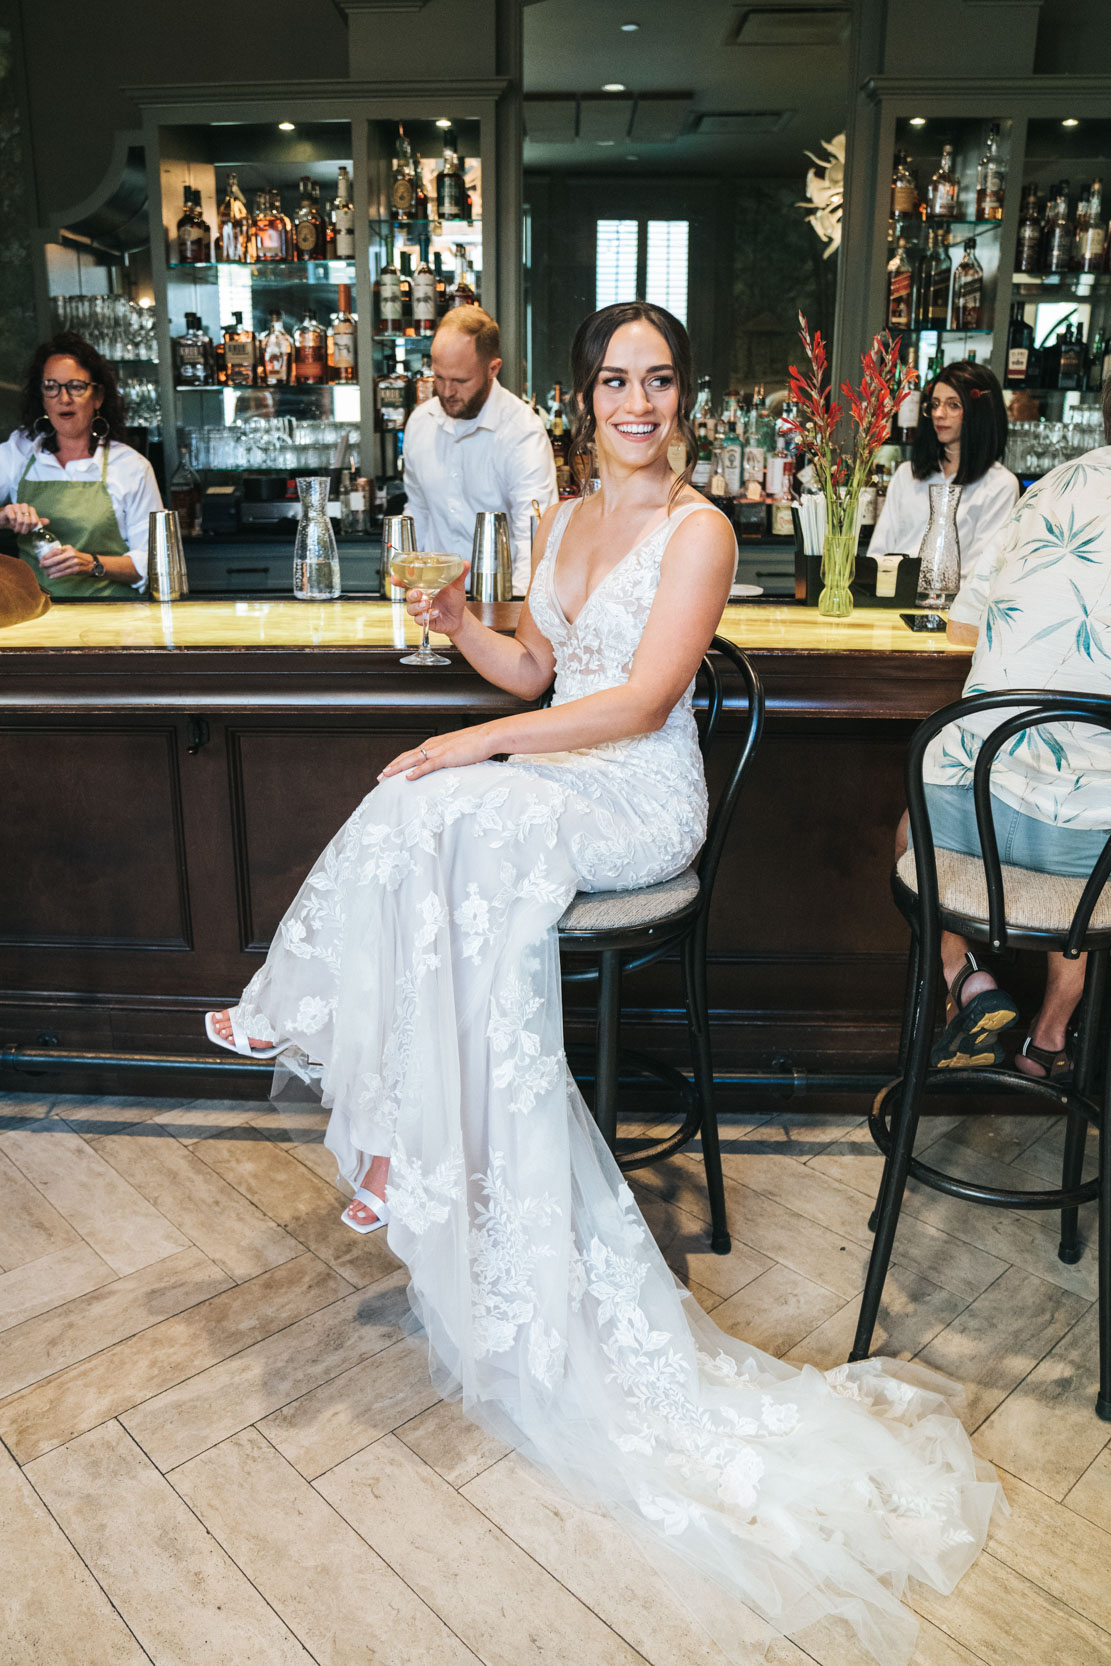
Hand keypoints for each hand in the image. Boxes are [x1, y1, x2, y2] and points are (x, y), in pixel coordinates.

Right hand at [1, 503, 47, 534]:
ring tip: (16, 529)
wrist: (5, 520)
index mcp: (31, 509)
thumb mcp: (28, 523)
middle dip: (24, 529)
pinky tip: (12, 524)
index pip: (35, 521)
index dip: (31, 528)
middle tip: (20, 532)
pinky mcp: (9, 508)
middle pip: (28, 521)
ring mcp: (16, 506)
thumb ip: (37, 522)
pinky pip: (13, 518)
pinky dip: (12, 524)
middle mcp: (24, 506)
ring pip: (20, 520)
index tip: (28, 531)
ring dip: (18, 528)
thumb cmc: (18, 522)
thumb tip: (48, 521)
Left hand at [39, 544, 92, 576]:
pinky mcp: (76, 569)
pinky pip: (64, 572)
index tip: (41, 559)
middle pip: (56, 559)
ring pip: (59, 567)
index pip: (55, 551)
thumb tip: (46, 557)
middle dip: (47, 563)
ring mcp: (74, 562)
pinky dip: (57, 575)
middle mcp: (71, 554)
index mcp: (68, 548)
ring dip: (51, 571)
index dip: (47, 555)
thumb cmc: (76, 557)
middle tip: (41, 565)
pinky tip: (51, 576)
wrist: (90, 562)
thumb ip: (60, 552)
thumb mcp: (69, 551)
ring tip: (46, 573)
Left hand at [378, 721, 498, 781]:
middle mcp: (432, 746)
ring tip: (386, 776)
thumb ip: (446, 756)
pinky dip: (416, 771)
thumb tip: (442, 765)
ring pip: (412, 760)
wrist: (487, 736)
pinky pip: (428, 765)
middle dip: (391, 767)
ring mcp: (437, 751)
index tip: (388, 771)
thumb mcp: (456, 750)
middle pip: (406, 757)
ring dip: (397, 768)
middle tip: (380, 777)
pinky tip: (408, 777)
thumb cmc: (475, 743)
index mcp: (433, 744)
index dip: (397, 763)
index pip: (410, 754)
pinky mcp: (446, 757)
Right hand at [405, 562, 469, 638]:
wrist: (460, 618)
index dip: (398, 580)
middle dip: (411, 594)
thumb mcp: (457, 586)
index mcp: (424, 587)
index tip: (395, 578)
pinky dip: (427, 616)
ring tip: (427, 604)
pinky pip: (420, 620)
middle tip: (419, 593)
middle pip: (407, 595)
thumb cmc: (454, 600)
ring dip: (418, 607)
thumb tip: (465, 563)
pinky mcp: (425, 621)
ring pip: (411, 609)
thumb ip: (459, 575)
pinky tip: (435, 612)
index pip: (407, 583)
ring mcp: (421, 610)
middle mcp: (420, 598)